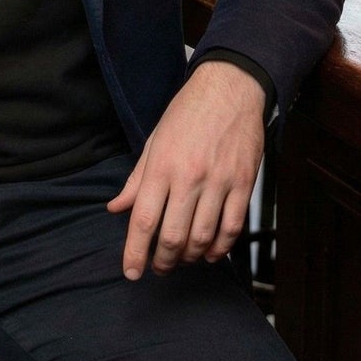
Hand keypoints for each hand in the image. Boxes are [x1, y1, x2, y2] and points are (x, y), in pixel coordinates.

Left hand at [107, 60, 265, 279]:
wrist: (230, 88)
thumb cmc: (187, 113)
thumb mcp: (154, 140)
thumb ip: (136, 179)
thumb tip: (116, 208)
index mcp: (162, 165)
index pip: (143, 219)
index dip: (134, 252)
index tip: (131, 272)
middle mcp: (189, 177)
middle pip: (173, 235)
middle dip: (162, 261)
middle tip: (158, 268)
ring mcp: (219, 181)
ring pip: (203, 237)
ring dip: (190, 257)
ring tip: (181, 259)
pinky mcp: (243, 183)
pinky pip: (233, 227)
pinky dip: (220, 247)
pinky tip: (210, 252)